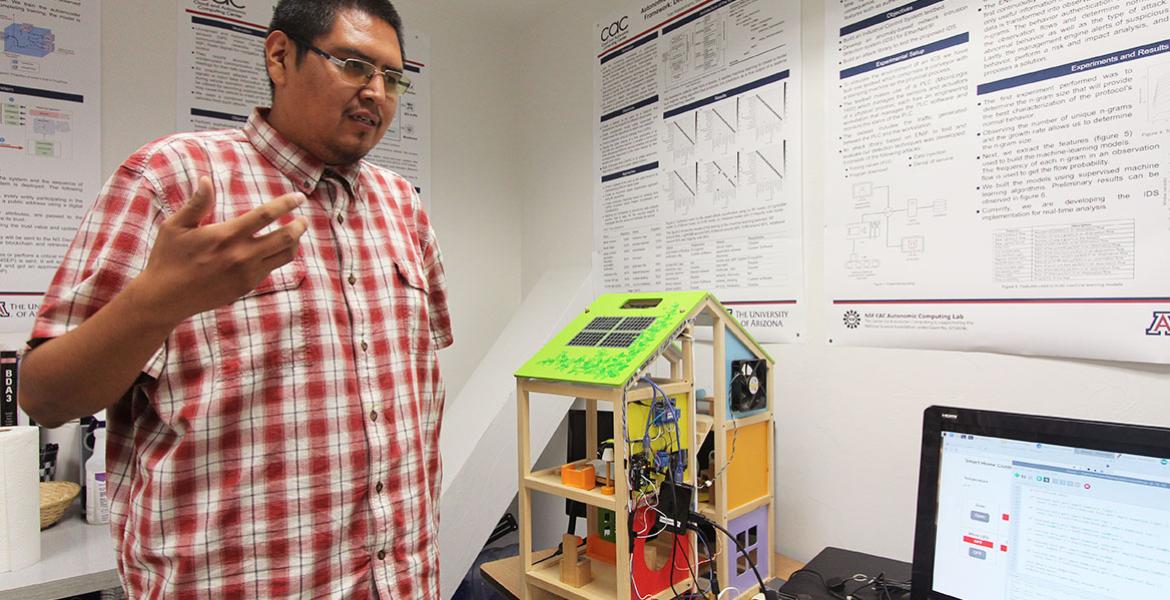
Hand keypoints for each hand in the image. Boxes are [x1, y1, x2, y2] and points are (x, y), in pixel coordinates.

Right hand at [134, 176, 308, 323]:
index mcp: (226, 236)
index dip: (285, 205)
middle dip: (298, 226)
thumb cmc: (168, 258)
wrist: (165, 298)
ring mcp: (246, 273)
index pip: (265, 216)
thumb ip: (197, 204)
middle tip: (303, 218)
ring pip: (283, 256)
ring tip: (295, 233)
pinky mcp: (246, 287)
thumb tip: (206, 180)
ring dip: (293, 243)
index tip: (299, 198)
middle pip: (284, 238)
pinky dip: (278, 257)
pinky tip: (275, 249)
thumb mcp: (176, 226)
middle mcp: (241, 255)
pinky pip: (271, 269)